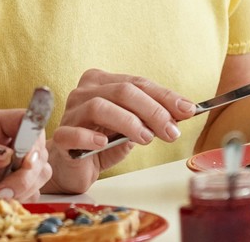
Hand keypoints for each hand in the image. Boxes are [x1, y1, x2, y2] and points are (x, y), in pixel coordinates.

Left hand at [0, 109, 50, 209]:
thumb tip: (4, 155)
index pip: (27, 120)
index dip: (33, 138)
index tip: (26, 160)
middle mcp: (6, 143)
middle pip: (39, 151)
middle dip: (28, 173)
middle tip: (5, 188)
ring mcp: (9, 166)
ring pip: (39, 173)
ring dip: (24, 188)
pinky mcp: (8, 187)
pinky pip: (29, 192)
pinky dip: (20, 199)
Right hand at [45, 69, 196, 193]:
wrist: (73, 167)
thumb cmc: (102, 141)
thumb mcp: (132, 126)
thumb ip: (150, 116)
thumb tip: (183, 111)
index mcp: (101, 82)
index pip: (138, 83)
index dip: (164, 96)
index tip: (188, 110)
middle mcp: (84, 92)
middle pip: (122, 92)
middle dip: (153, 110)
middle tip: (171, 130)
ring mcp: (70, 113)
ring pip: (100, 107)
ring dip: (129, 122)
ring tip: (146, 138)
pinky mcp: (61, 137)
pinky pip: (73, 133)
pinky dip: (90, 137)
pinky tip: (103, 143)